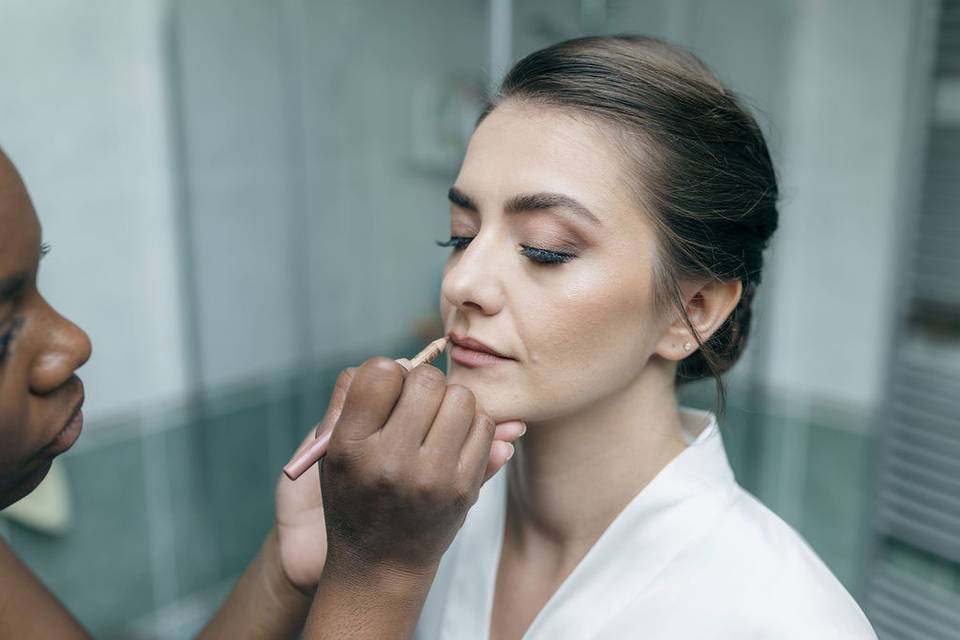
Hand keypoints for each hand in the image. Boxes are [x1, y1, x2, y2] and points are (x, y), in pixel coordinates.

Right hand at [274, 359, 523, 593]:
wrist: (379, 565)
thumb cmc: (354, 494)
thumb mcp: (334, 450)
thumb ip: (357, 398)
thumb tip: (407, 359)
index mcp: (351, 446)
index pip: (380, 372)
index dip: (387, 373)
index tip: (387, 390)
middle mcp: (389, 462)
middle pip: (426, 380)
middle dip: (423, 383)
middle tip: (416, 404)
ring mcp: (430, 478)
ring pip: (461, 398)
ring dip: (450, 401)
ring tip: (435, 422)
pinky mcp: (462, 490)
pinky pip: (485, 427)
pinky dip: (472, 424)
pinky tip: (452, 441)